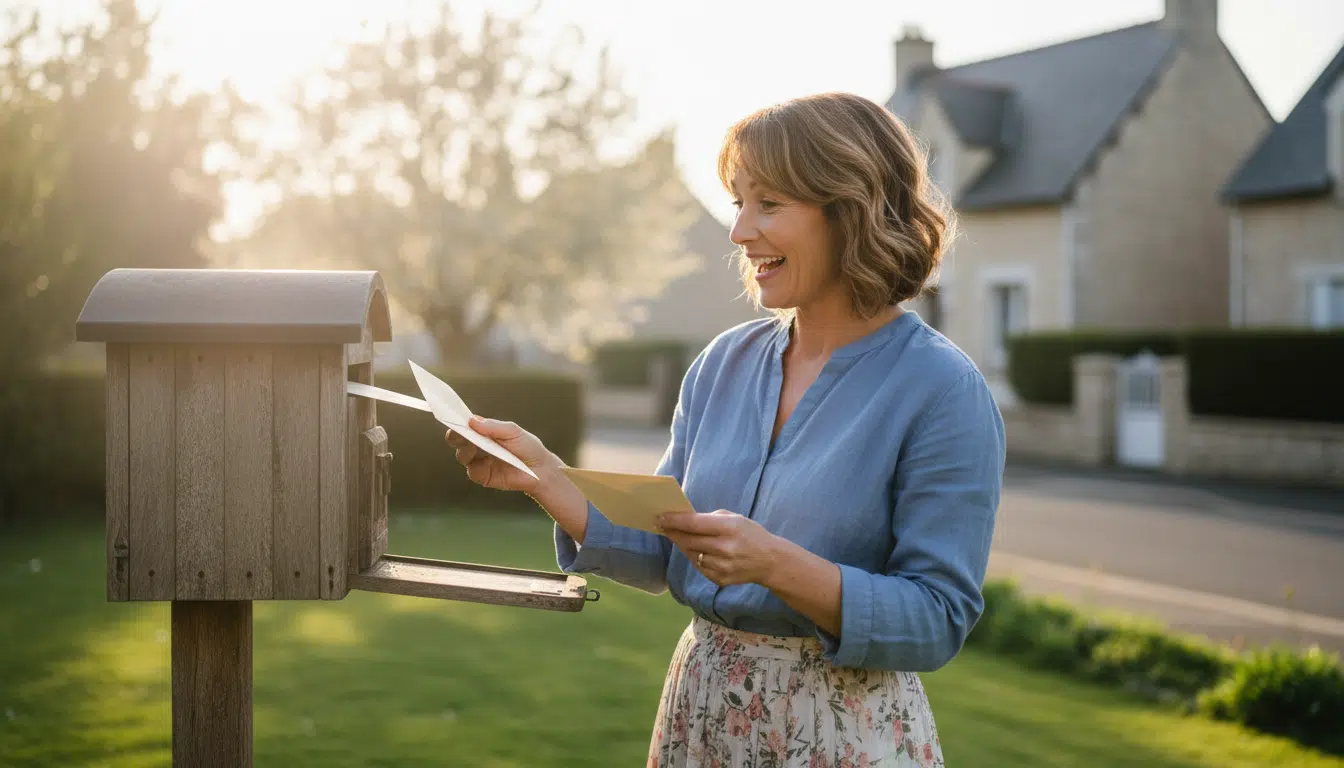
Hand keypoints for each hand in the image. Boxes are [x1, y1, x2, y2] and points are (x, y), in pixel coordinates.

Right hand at [445, 416, 557, 494]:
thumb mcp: (513, 431)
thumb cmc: (527, 447)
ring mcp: (479, 461)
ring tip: (473, 446)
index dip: (456, 421)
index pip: (465, 425)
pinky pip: (472, 471)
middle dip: (456, 435)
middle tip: (460, 433)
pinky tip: (483, 461)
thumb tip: (472, 420)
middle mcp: (478, 446)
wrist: (540, 469)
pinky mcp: (483, 476)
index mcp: (483, 432)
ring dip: (465, 450)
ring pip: (462, 456)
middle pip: (458, 440)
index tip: (452, 417)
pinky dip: (475, 466)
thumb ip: (493, 426)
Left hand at [655, 510, 783, 587]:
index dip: (674, 520)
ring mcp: (722, 566)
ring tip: (678, 535)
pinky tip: (697, 550)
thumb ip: (710, 518)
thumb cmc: (750, 534)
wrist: (770, 561)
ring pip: (691, 554)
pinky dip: (695, 557)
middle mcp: (725, 548)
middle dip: (673, 532)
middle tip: (661, 525)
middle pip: (688, 540)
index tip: (660, 517)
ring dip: (682, 545)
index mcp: (729, 528)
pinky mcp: (720, 579)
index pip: (694, 524)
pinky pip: (699, 566)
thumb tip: (684, 519)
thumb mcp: (735, 518)